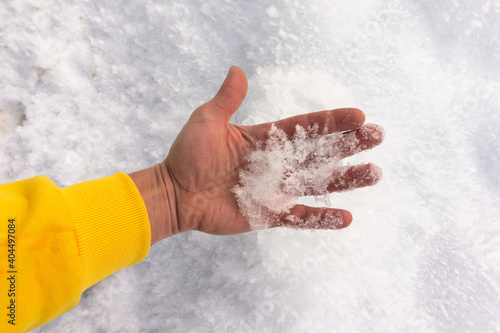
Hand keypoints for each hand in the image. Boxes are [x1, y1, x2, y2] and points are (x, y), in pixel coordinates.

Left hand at [130, 66, 383, 244]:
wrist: (175, 193)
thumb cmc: (188, 155)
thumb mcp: (208, 120)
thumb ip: (227, 99)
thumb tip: (237, 70)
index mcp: (266, 138)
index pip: (305, 127)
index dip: (331, 122)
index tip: (358, 116)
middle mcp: (276, 163)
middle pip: (320, 153)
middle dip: (349, 145)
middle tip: (378, 136)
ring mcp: (275, 189)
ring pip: (317, 183)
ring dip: (346, 179)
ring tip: (374, 173)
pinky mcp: (269, 213)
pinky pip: (301, 217)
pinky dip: (322, 219)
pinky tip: (347, 217)